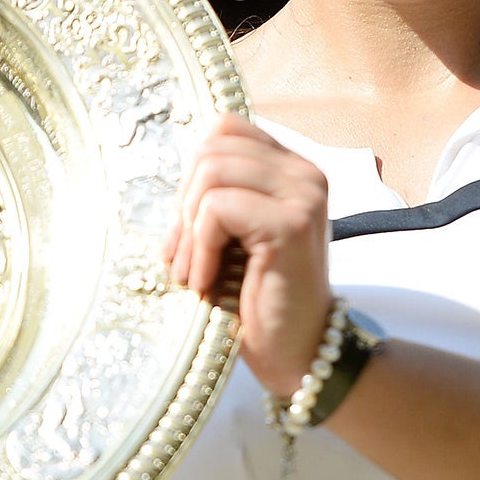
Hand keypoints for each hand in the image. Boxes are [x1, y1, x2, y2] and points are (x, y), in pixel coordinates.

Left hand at [163, 113, 333, 397]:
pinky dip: (199, 248)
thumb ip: (211, 194)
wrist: (295, 352)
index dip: (194, 174)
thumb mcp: (228, 234)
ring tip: (196, 271)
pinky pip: (217, 208)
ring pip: (211, 171)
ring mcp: (303, 194)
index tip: (192, 225)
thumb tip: (174, 177)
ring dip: (189, 228)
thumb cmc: (253, 296)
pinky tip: (206, 281)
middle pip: (211, 147)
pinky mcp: (292, 223)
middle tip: (188, 255)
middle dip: (185, 203)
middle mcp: (305, 172)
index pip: (224, 128)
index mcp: (290, 168)